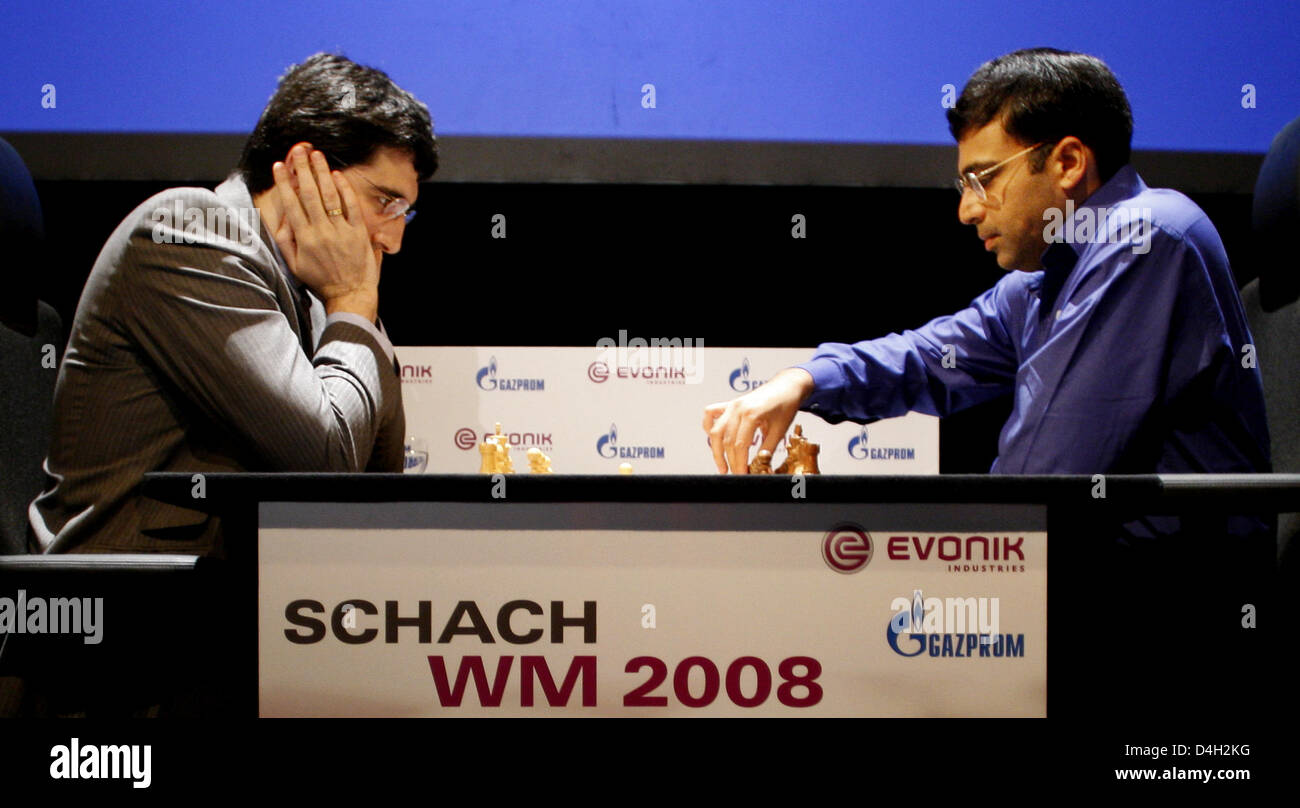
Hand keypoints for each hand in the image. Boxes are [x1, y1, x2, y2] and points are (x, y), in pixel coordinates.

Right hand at [271, 144, 378, 320]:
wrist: (349, 294)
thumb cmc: (320, 280)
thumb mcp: (294, 264)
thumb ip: (286, 239)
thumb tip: (281, 216)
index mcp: (304, 238)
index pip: (291, 203)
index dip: (285, 182)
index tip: (279, 165)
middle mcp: (321, 231)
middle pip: (310, 194)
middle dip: (303, 169)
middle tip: (298, 150)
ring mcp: (341, 230)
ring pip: (329, 196)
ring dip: (322, 173)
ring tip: (316, 154)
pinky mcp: (358, 232)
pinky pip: (351, 206)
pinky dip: (344, 189)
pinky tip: (337, 175)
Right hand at [703, 368, 814, 473]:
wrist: (787, 386)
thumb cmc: (786, 404)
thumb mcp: (780, 429)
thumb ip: (768, 448)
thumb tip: (760, 465)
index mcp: (751, 414)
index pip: (740, 445)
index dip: (739, 463)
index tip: (742, 475)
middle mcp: (738, 408)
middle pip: (727, 441)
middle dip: (730, 461)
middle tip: (736, 474)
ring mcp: (731, 405)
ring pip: (715, 431)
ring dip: (716, 450)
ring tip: (722, 466)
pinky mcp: (729, 404)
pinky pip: (711, 415)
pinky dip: (709, 427)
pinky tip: (714, 440)